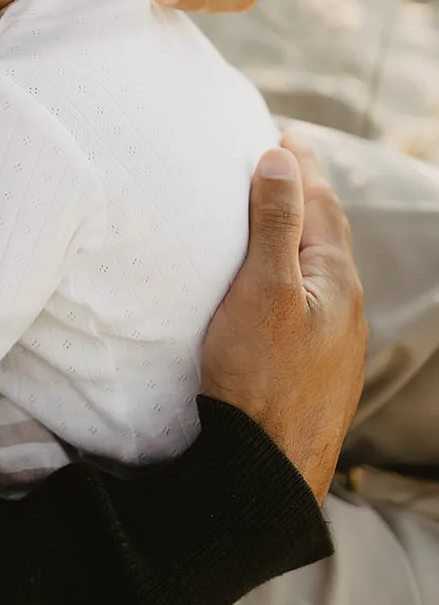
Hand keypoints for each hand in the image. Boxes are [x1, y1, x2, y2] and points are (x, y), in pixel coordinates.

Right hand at [201, 133, 366, 503]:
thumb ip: (274, 223)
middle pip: (328, 236)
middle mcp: (345, 310)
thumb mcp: (262, 288)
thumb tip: (282, 158)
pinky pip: (313, 303)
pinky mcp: (316, 371)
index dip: (303, 167)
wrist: (264, 469)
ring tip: (285, 216)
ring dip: (304, 236)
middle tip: (290, 164)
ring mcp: (335, 344)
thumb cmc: (258, 377)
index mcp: (335, 281)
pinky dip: (298, 274)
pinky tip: (284, 288)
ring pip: (322, 272)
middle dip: (309, 196)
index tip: (289, 135)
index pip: (321, 206)